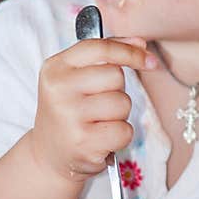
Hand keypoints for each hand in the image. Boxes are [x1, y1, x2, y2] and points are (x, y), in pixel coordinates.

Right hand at [29, 36, 155, 181]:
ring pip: (123, 103)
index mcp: (55, 68)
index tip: (148, 59)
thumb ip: (104, 57)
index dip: (128, 51)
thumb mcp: (74, 79)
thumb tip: (141, 43)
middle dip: (116, 90)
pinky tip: (101, 140)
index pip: (99, 48)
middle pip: (115, 76)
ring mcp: (69, 116)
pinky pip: (125, 130)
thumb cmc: (69, 112)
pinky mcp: (84, 142)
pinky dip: (120, 136)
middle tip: (97, 105)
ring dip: (119, 115)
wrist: (50, 155)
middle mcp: (58, 89)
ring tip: (97, 123)